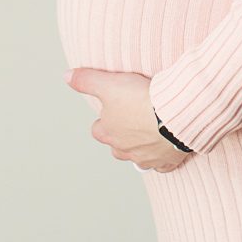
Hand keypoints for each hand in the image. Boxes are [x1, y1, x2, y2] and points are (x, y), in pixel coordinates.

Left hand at [64, 68, 192, 172]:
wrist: (174, 113)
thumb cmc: (142, 100)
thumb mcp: (109, 84)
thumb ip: (87, 81)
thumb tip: (67, 76)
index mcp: (108, 132)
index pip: (98, 129)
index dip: (105, 119)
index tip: (115, 109)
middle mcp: (123, 149)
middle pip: (117, 146)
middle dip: (123, 136)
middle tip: (134, 119)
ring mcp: (145, 157)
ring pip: (137, 157)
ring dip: (141, 147)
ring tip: (150, 133)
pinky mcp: (166, 160)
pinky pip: (162, 165)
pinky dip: (163, 159)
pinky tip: (166, 150)